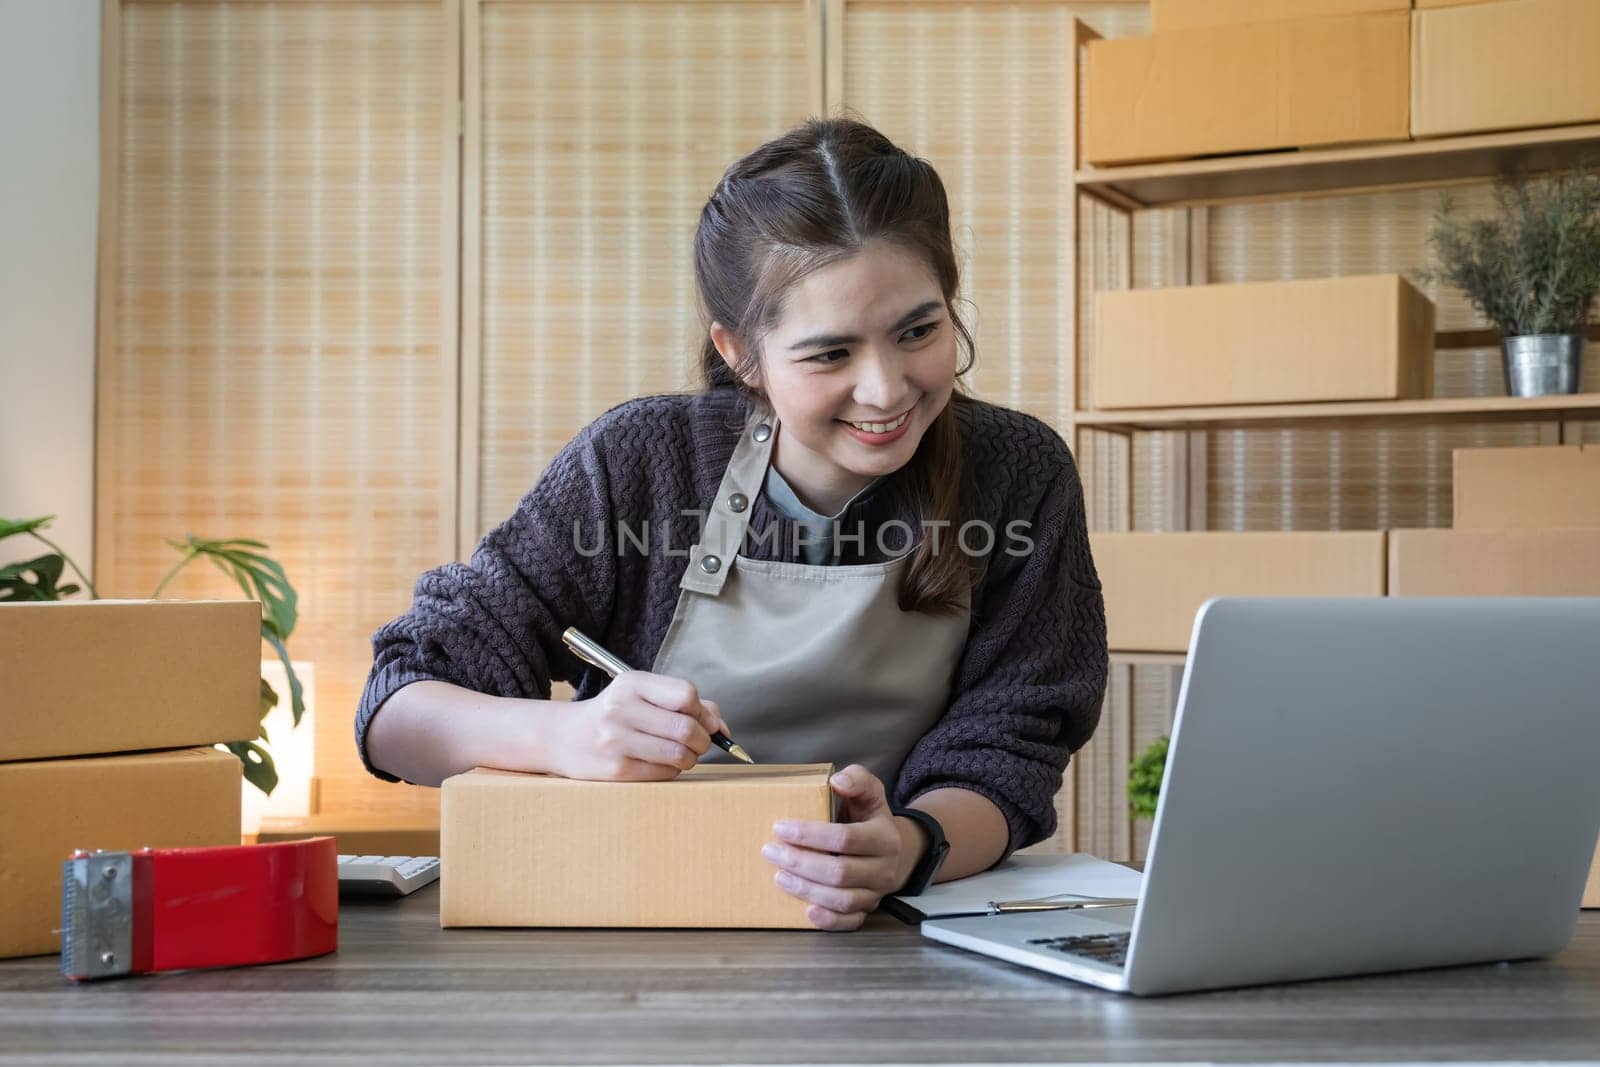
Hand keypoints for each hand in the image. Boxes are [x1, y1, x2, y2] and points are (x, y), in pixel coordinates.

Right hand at [556, 671, 726, 781]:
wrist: (564, 737)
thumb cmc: (613, 715)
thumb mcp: (642, 695)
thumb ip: (685, 703)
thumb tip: (722, 728)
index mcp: (632, 684)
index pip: (686, 695)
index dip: (703, 712)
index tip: (704, 721)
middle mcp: (622, 710)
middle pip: (686, 728)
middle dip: (703, 740)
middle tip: (698, 743)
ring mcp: (617, 741)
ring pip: (679, 755)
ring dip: (691, 758)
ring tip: (682, 754)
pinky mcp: (616, 770)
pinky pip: (664, 773)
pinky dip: (673, 770)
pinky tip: (662, 763)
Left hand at [761, 764, 912, 930]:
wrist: (892, 849)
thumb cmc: (869, 818)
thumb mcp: (869, 792)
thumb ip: (857, 780)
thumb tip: (837, 781)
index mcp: (885, 837)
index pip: (845, 838)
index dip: (810, 834)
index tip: (780, 827)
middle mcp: (884, 869)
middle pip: (839, 872)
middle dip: (800, 863)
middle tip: (770, 852)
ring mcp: (876, 893)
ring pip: (842, 899)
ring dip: (806, 889)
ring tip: (779, 876)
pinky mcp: (867, 910)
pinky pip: (850, 922)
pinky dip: (829, 921)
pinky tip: (807, 911)